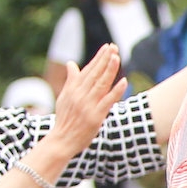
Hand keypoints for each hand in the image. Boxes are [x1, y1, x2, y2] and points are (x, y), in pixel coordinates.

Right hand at [48, 44, 122, 158]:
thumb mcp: (65, 97)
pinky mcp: (96, 116)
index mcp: (73, 89)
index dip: (98, 58)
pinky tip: (124, 81)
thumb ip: (71, 79)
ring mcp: (88, 105)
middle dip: (105, 59)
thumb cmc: (65, 119)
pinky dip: (116, 91)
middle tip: (114, 47)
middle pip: (95, 74)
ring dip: (109, 70)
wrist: (62, 141)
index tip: (107, 47)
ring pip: (101, 84)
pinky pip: (108, 101)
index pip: (88, 70)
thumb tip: (71, 63)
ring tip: (117, 57)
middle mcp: (80, 95)